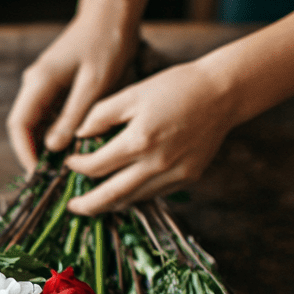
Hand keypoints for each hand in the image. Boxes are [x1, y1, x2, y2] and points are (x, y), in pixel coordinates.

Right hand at [6, 12, 138, 172]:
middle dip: (36, 155)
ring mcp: (45, 86)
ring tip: (66, 168)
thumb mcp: (94, 84)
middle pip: (25, 129)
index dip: (25, 153)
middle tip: (54, 178)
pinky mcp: (57, 88)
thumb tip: (53, 148)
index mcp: (39, 82)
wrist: (112, 13)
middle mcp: (36, 85)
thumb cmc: (106, 42)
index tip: (39, 175)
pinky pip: (51, 117)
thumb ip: (72, 117)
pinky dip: (59, 134)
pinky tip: (75, 147)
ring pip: (38, 125)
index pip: (19, 126)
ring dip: (48, 147)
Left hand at [64, 58, 238, 213]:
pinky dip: (135, 195)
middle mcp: (155, 164)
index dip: (78, 167)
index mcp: (138, 140)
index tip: (71, 162)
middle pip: (111, 196)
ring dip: (110, 204)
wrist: (222, 92)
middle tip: (72, 207)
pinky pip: (154, 194)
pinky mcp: (187, 177)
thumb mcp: (133, 93)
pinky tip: (125, 190)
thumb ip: (101, 114)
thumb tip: (80, 135)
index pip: (96, 167)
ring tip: (95, 203)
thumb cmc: (176, 87)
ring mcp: (174, 174)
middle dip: (87, 205)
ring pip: (133, 199)